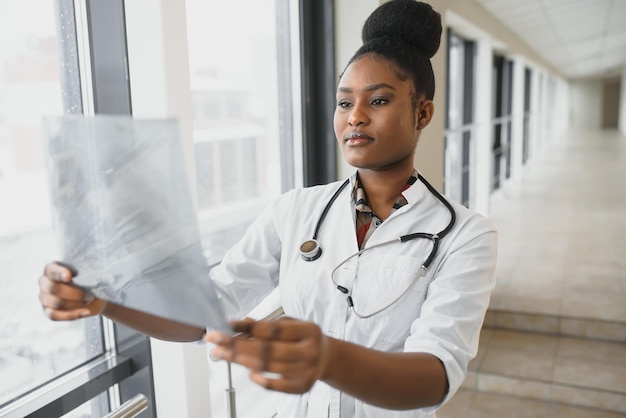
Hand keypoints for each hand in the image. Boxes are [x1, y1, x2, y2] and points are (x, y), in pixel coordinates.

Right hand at [38, 261, 106, 320]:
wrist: (96, 295)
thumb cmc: (91, 281)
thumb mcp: (90, 274)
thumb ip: (84, 273)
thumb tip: (86, 276)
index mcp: (52, 268)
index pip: (51, 270)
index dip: (59, 273)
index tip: (69, 276)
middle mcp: (45, 282)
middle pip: (53, 288)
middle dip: (74, 292)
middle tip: (89, 294)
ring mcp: (44, 298)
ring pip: (55, 302)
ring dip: (75, 303)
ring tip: (88, 300)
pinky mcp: (48, 311)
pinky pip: (55, 315)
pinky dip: (72, 315)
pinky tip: (85, 311)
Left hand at [206, 317, 329, 393]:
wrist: (327, 358)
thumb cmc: (305, 338)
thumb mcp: (292, 324)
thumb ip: (269, 324)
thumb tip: (243, 323)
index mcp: (308, 330)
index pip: (273, 329)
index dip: (249, 327)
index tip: (229, 325)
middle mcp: (309, 351)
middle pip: (267, 349)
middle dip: (236, 345)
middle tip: (216, 340)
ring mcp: (306, 371)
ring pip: (267, 367)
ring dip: (241, 360)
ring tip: (222, 354)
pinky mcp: (301, 387)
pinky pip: (275, 385)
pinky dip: (259, 379)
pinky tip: (247, 371)